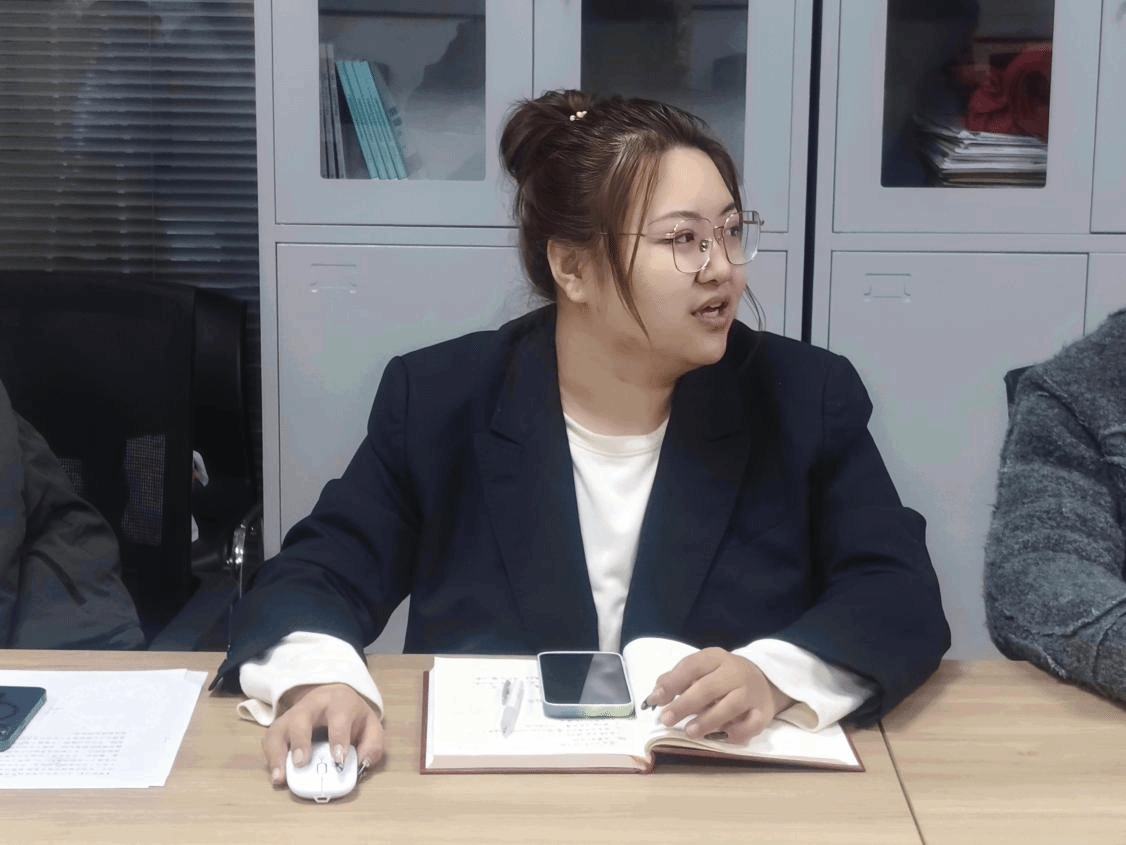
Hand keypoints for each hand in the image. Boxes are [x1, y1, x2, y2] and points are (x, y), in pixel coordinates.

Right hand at [261, 682, 383, 785]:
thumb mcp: (370, 725)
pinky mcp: (280, 727)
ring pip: (279, 729)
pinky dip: (270, 757)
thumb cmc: (351, 716)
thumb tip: (364, 763)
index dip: (338, 739)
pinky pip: (269, 739)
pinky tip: (277, 775)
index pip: (338, 718)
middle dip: (300, 741)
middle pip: (301, 718)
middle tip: (301, 763)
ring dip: (277, 753)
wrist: (332, 696)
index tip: (338, 759)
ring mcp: (292, 715)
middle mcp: (312, 706)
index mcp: (339, 704)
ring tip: (281, 777)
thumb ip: (373, 744)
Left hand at [644, 648, 793, 743]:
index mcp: (715, 657)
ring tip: (689, 731)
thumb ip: (677, 680)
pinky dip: (736, 732)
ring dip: (708, 720)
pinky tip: (722, 736)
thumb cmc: (722, 678)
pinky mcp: (764, 712)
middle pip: (709, 687)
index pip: (692, 666)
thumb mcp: (701, 670)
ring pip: (731, 705)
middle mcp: (735, 671)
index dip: (673, 682)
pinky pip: (751, 724)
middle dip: (685, 704)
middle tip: (667, 719)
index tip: (656, 699)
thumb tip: (654, 697)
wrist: (764, 681)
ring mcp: (751, 692)